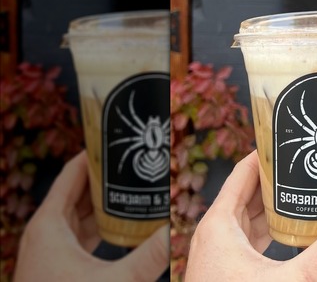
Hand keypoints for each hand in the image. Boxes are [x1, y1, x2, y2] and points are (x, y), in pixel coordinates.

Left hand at [14, 151, 168, 280]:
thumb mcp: (116, 280)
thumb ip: (150, 255)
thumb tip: (179, 229)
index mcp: (49, 225)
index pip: (72, 175)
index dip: (94, 155)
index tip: (118, 139)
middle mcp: (46, 232)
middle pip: (77, 191)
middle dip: (108, 178)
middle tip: (137, 162)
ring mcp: (50, 250)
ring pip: (79, 214)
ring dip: (106, 202)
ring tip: (138, 189)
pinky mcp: (58, 266)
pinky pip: (80, 233)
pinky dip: (101, 225)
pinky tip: (126, 226)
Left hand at [186, 150, 316, 280]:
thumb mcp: (289, 280)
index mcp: (219, 224)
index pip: (241, 173)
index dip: (264, 155)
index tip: (287, 141)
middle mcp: (215, 233)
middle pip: (246, 192)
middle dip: (276, 178)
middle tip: (304, 163)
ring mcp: (220, 251)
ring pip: (247, 215)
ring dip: (273, 204)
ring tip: (303, 189)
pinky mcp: (228, 267)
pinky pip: (248, 236)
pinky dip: (268, 227)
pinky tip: (291, 227)